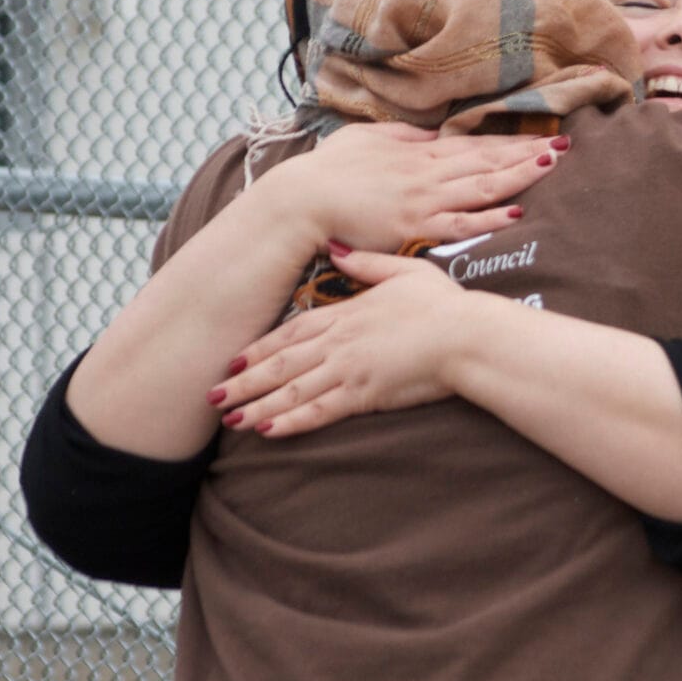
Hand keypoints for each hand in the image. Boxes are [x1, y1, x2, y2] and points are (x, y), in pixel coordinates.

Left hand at [210, 251, 485, 434]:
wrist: (468, 335)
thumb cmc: (444, 305)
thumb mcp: (404, 271)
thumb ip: (366, 264)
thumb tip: (336, 249)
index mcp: (347, 314)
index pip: (292, 331)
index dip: (260, 348)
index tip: (234, 360)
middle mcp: (339, 342)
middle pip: (281, 363)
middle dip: (245, 382)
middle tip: (213, 396)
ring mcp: (349, 368)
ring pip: (292, 390)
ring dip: (257, 406)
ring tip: (229, 421)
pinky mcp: (364, 394)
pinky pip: (319, 411)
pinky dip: (290, 422)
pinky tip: (267, 431)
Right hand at [255, 124, 567, 255]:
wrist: (301, 201)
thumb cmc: (328, 171)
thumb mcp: (368, 140)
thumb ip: (403, 139)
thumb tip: (432, 135)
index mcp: (419, 153)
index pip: (475, 145)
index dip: (512, 140)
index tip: (543, 135)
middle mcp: (427, 173)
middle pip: (487, 161)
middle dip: (528, 153)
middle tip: (565, 146)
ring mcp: (423, 200)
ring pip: (482, 186)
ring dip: (519, 176)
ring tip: (551, 167)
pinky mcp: (414, 227)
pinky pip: (459, 223)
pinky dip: (488, 218)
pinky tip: (515, 213)